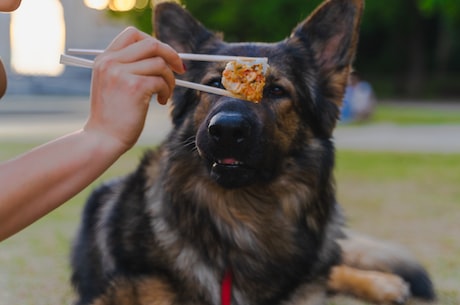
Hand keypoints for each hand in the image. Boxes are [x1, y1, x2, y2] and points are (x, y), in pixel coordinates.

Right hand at [84, 27, 184, 152]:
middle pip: (151, 44)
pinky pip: (161, 80)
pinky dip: (167, 90)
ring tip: (165, 94)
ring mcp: (121, 73)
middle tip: (180, 69)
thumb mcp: (113, 84)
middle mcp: (110, 62)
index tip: (166, 57)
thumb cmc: (113, 116)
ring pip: (159, 63)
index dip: (155, 43)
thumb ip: (129, 67)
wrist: (103, 139)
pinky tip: (161, 101)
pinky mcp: (134, 87)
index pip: (133, 34)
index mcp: (104, 59)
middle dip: (171, 55)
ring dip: (169, 79)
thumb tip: (164, 56)